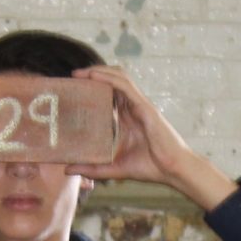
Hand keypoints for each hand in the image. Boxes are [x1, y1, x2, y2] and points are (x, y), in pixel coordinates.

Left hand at [66, 65, 234, 207]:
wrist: (172, 170)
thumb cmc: (150, 167)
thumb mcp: (114, 168)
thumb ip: (92, 168)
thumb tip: (68, 169)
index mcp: (126, 118)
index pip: (108, 95)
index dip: (92, 87)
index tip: (73, 88)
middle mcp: (132, 108)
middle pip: (111, 81)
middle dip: (93, 74)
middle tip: (73, 77)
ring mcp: (139, 105)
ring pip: (118, 77)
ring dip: (98, 71)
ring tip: (80, 73)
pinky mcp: (144, 106)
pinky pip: (124, 85)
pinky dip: (108, 77)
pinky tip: (93, 76)